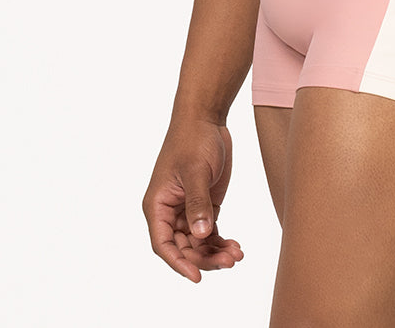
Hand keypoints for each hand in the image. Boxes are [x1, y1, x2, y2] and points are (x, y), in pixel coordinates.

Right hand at [142, 117, 243, 281]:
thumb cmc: (193, 138)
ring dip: (216, 252)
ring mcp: (187, 210)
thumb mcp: (196, 170)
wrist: (206, 117)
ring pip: (198, 243)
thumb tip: (201, 235)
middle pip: (184, 248)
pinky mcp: (204, 205)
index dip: (178, 263)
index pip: (163, 244)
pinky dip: (221, 241)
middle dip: (205, 258)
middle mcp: (169, 211)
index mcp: (157, 205)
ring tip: (237, 255)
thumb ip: (198, 203)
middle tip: (229, 261)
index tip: (197, 276)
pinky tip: (236, 246)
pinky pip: (209, 232)